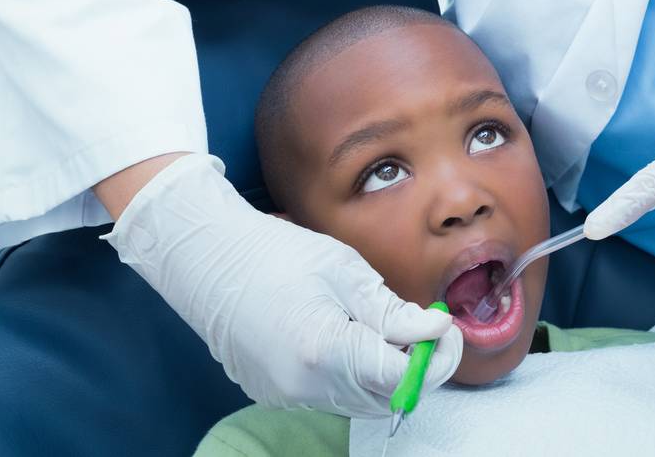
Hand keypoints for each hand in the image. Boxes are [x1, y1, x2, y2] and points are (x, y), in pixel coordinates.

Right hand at [102, 153, 459, 415]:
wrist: (208, 258)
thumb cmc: (277, 253)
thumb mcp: (346, 271)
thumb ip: (392, 311)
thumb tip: (435, 333)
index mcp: (326, 350)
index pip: (401, 377)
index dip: (434, 358)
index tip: (447, 331)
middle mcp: (304, 385)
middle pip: (383, 398)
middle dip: (415, 369)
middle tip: (425, 330)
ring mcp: (285, 394)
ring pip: (357, 400)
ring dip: (384, 374)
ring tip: (385, 328)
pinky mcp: (273, 393)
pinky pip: (328, 395)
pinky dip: (351, 375)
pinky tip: (348, 337)